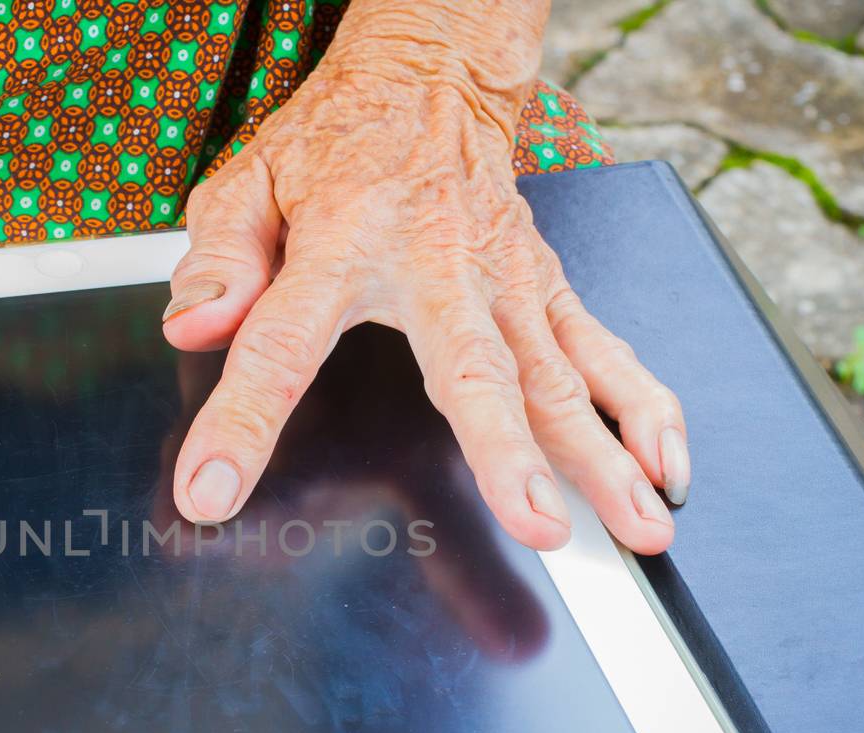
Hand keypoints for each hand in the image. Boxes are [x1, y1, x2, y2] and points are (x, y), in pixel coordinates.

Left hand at [162, 60, 689, 555]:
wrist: (429, 77)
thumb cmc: (333, 143)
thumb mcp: (248, 181)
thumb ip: (218, 259)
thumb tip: (194, 327)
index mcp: (343, 243)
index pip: (280, 345)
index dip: (241, 425)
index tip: (211, 493)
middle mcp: (438, 265)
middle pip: (476, 369)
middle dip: (510, 453)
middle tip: (537, 523)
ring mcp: (503, 280)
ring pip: (561, 374)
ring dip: (606, 453)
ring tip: (640, 524)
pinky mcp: (544, 287)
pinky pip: (605, 350)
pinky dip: (645, 407)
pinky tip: (669, 466)